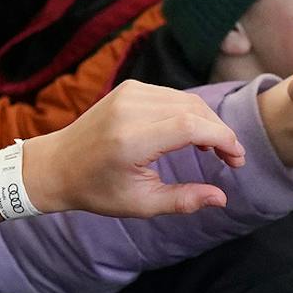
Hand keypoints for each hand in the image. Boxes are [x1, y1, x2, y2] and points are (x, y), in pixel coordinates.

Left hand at [20, 79, 245, 217]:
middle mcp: (131, 109)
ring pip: (186, 100)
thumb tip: (222, 199)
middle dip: (220, 132)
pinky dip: (189, 112)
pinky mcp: (129, 88)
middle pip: (194, 109)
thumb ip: (183, 200)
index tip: (237, 159)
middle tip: (232, 159)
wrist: (55, 165)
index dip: (222, 139)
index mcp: (132, 139)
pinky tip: (194, 135)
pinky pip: (171, 95)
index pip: (191, 126)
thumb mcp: (140, 204)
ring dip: (207, 122)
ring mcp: (129, 93)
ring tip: (216, 150)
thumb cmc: (96, 189)